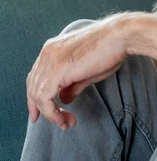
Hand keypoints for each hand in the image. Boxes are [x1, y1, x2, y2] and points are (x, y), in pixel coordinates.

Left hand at [26, 15, 130, 129]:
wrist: (120, 37)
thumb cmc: (110, 50)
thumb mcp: (88, 71)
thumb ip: (72, 85)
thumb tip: (64, 99)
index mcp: (52, 49)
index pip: (36, 76)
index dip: (36, 96)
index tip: (44, 112)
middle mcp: (47, 53)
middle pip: (33, 87)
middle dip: (41, 109)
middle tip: (58, 122)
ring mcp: (50, 61)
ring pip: (37, 95)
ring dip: (50, 114)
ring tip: (66, 123)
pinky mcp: (57, 70)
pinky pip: (45, 98)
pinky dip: (52, 112)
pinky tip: (63, 119)